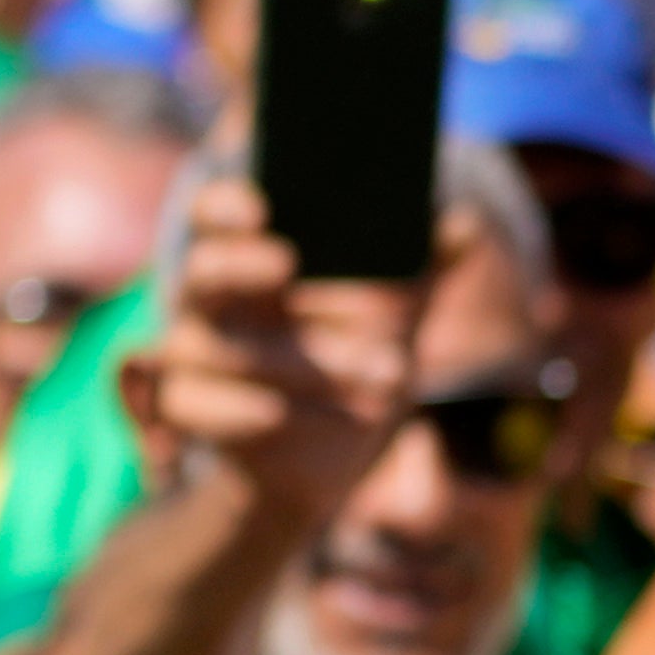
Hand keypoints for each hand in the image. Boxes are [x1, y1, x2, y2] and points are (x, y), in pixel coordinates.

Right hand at [127, 180, 420, 513]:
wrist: (330, 451)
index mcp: (250, 257)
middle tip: (285, 261)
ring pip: (221, 349)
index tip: (261, 204)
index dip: (228, 203)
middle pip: (204, 269)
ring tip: (388, 371)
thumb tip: (463, 222)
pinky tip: (281, 415)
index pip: (216, 214)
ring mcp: (193, 356)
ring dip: (302, 361)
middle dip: (240, 264)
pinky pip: (199, 406)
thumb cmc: (356, 359)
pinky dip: (245, 411)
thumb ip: (419, 265)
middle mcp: (211, 301)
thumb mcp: (396, 312)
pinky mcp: (192, 411)